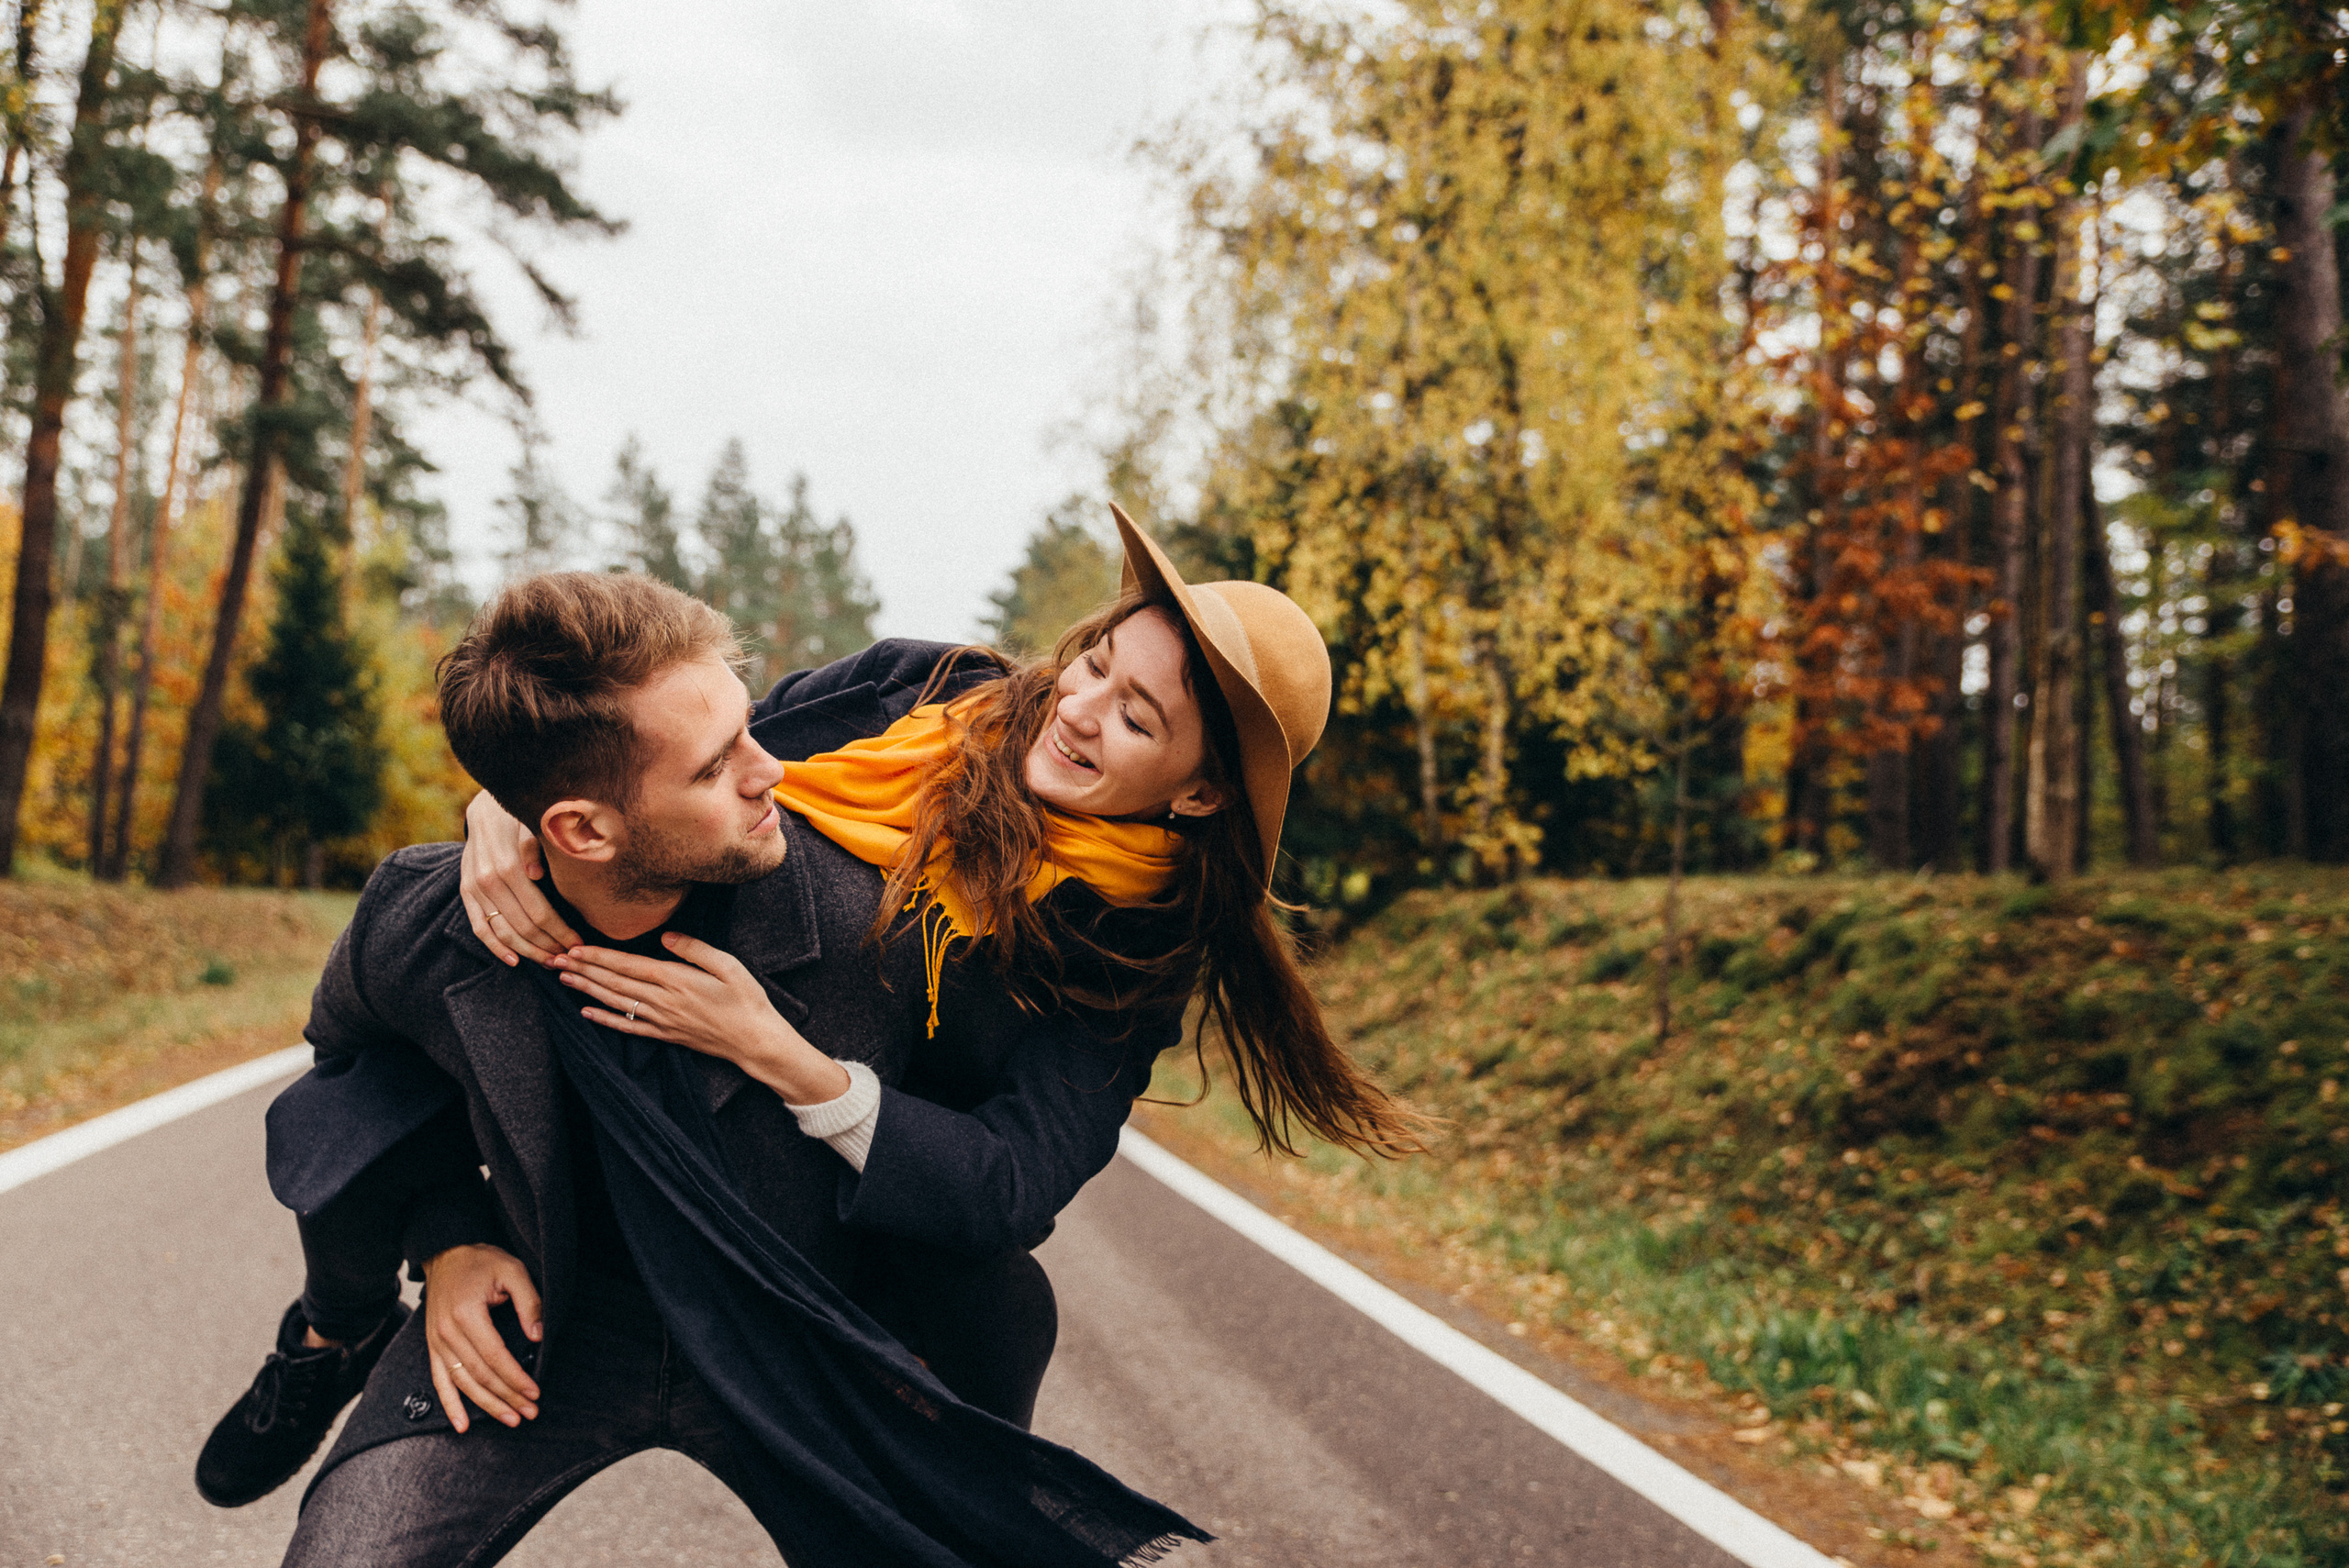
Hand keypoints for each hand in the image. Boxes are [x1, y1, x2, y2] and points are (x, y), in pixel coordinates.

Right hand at [422, 1243, 542, 1432]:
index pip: (495, 1356)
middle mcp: (447, 1332)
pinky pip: (439, 1381)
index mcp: (467, 1314)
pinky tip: (462, 1424)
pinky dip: (450, 1405)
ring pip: (463, 1383)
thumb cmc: (481, 1261)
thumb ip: (528, 1302)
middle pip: (480, 1375)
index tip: (535, 1391)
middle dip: (507, 1397)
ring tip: (510, 1419)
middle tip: (530, 1412)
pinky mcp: (433, 1346)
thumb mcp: (512, 1270)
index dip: (515, 1378)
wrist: (446, 1254)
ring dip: (486, 1405)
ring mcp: (437, 1342)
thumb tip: (538, 1337)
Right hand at [460, 790, 577, 965]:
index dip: (560, 932)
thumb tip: (534, 874)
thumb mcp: (532, 825)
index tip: (578, 943)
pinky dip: (495, 947)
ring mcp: (474, 889)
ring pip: (502, 932)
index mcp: (508, 866)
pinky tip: (514, 960)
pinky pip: (478, 928)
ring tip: (548, 962)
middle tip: (569, 957)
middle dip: (548, 945)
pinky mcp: (466, 893)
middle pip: (523, 926)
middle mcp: (488, 881)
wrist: (487, 810)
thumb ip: (534, 848)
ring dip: (527, 951)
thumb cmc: (520, 819)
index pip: (539, 912)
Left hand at [553, 933, 851, 1105]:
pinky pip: (627, 1027)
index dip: (599, 957)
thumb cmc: (747, 1000)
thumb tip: (665, 936)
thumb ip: (695, 949)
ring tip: (563, 978)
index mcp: (677, 980)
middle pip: (615, 983)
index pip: (629, 965)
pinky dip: (604, 1020)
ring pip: (615, 1003)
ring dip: (586, 990)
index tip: (575, 947)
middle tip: (555, 958)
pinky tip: (585, 1012)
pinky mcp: (664, 1035)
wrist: (756, 1041)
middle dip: (583, 969)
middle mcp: (663, 1002)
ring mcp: (661, 1021)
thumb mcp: (729, 966)